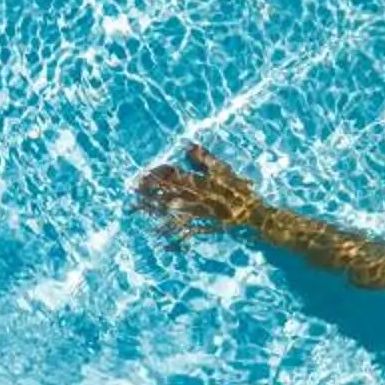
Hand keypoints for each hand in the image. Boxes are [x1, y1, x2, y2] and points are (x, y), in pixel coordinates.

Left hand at [134, 144, 261, 236]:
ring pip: (173, 211)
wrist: (251, 212)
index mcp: (200, 181)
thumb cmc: (238, 188)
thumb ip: (205, 158)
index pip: (173, 176)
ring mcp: (199, 211)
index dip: (156, 176)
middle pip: (168, 194)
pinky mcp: (203, 224)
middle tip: (132, 195)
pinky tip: (161, 237)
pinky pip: (185, 229)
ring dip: (156, 211)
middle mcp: (196, 196)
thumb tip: (189, 146)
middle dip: (150, 195)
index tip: (141, 177)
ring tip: (140, 211)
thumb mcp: (223, 169)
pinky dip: (173, 234)